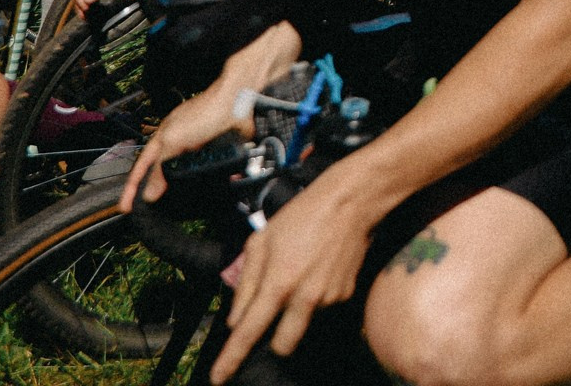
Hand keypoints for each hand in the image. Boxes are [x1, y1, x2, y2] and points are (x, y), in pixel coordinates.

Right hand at [122, 76, 257, 211]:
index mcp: (163, 140)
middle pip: (161, 175)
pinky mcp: (216, 155)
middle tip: (149, 214)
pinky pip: (210, 174)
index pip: (141, 168)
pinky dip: (210, 185)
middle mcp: (178, 146)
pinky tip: (210, 195)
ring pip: (184, 177)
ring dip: (182, 193)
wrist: (237, 104)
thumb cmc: (204, 112)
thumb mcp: (174, 140)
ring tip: (176, 210)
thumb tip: (148, 193)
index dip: (131, 188)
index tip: (124, 207)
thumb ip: (160, 167)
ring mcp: (197, 151)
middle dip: (154, 193)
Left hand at [209, 176, 379, 382]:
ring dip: (296, 313)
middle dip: (273, 343)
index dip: (231, 359)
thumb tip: (236, 319)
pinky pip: (323, 308)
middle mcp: (304, 298)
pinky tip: (316, 272)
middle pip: (283, 347)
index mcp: (278, 283)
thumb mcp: (260, 242)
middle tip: (271, 320)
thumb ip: (245, 284)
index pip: (248, 332)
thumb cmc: (303, 215)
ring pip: (304, 325)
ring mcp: (328, 299)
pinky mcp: (346, 294)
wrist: (350, 202)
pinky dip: (315, 299)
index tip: (219, 378)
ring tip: (299, 275)